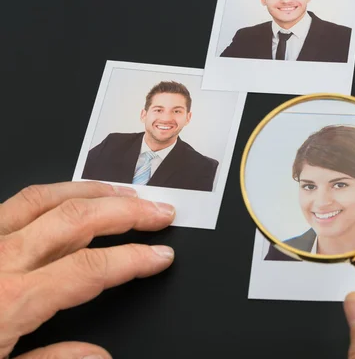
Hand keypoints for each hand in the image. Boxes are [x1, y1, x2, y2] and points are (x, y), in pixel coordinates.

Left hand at [0, 181, 175, 358]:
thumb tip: (99, 356)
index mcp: (11, 299)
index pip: (90, 268)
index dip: (134, 258)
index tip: (161, 255)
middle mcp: (2, 259)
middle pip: (78, 220)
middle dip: (128, 212)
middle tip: (160, 212)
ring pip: (49, 198)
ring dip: (96, 192)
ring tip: (128, 194)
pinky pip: (23, 199)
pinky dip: (57, 191)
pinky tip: (75, 195)